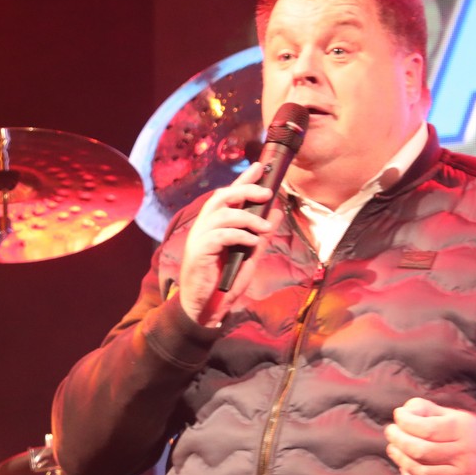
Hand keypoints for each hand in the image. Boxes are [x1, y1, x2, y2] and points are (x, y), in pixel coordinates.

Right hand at [176, 162, 282, 326]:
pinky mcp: (199, 252)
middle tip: (267, 193)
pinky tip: (252, 243)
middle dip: (245, 190)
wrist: (206, 308)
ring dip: (248, 218)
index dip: (243, 179)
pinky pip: (220, 235)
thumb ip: (261, 235)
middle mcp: (204, 227)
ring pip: (222, 214)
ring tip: (264, 228)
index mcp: (214, 226)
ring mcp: (199, 239)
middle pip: (221, 197)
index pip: (228, 195)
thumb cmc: (224, 283)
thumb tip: (277, 212)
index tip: (260, 166)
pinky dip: (240, 236)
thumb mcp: (249, 256)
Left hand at [385, 397, 475, 474]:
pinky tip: (406, 471)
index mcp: (464, 430)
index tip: (397, 417)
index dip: (405, 422)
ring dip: (401, 461)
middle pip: (421, 452)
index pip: (427, 428)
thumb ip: (427, 410)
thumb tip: (403, 412)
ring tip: (394, 450)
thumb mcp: (453, 415)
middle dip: (398, 441)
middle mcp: (466, 454)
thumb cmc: (467, 432)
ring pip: (423, 473)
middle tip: (391, 433)